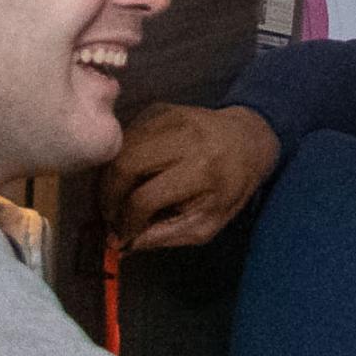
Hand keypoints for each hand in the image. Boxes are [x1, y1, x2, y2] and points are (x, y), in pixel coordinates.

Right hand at [109, 104, 279, 252]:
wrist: (248, 139)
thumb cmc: (230, 186)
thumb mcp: (208, 222)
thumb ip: (165, 236)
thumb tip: (121, 246)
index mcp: (203, 170)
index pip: (146, 198)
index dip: (126, 222)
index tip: (119, 236)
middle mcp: (186, 138)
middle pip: (124, 166)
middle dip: (107, 196)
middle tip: (108, 215)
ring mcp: (170, 117)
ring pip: (119, 148)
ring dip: (108, 177)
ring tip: (114, 198)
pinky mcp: (159, 108)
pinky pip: (125, 134)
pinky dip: (118, 157)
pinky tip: (127, 173)